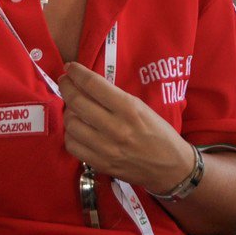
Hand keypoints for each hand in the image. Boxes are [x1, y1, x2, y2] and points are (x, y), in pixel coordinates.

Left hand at [59, 63, 193, 192]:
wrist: (170, 167)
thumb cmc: (159, 132)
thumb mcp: (142, 107)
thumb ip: (115, 98)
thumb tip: (88, 86)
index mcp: (129, 108)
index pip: (94, 85)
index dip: (77, 73)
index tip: (70, 67)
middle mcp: (115, 127)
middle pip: (77, 102)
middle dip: (66, 87)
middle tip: (65, 81)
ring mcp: (105, 148)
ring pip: (71, 123)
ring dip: (68, 111)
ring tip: (73, 108)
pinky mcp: (100, 164)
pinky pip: (72, 145)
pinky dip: (70, 134)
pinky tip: (76, 129)